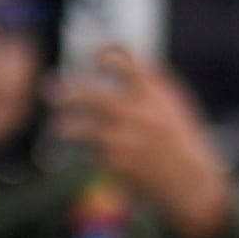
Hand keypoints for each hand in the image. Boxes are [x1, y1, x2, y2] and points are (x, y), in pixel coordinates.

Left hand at [50, 48, 230, 237]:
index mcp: (155, 95)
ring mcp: (126, 141)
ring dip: (63, 125)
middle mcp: (139, 115)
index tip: (93, 58)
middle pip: (91, 95)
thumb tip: (112, 55)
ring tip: (57, 125)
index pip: (123, 64)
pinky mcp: (116, 165)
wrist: (189, 182)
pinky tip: (83, 149)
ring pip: (80, 128)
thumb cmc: (177, 137)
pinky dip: (84, 149)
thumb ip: (146, 80)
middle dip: (67, 92)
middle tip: (49, 89)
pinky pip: (89, 151)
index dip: (103, 55)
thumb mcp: (172, 102)